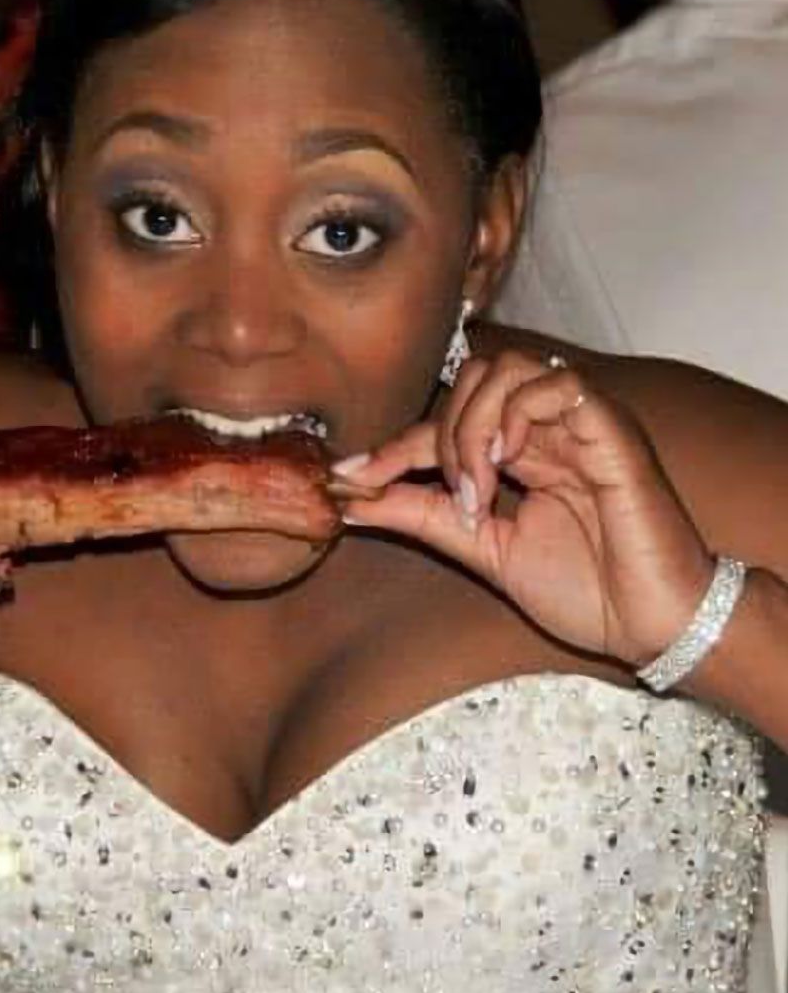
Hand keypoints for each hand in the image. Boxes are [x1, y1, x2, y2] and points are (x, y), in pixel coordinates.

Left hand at [340, 349, 714, 666]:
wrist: (647, 625)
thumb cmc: (584, 592)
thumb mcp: (482, 551)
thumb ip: (423, 515)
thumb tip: (351, 498)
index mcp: (522, 455)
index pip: (444, 424)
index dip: (391, 447)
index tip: (346, 478)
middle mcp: (548, 430)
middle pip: (471, 376)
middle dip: (438, 431)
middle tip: (452, 494)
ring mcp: (580, 424)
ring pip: (506, 368)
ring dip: (472, 424)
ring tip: (479, 486)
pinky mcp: (611, 428)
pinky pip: (555, 383)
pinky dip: (517, 415)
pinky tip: (510, 463)